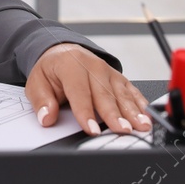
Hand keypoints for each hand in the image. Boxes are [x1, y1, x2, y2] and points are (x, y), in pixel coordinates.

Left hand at [26, 43, 150, 135]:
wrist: (63, 52)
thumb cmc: (52, 70)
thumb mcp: (37, 82)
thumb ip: (42, 101)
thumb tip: (47, 117)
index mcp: (71, 65)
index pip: (79, 92)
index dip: (86, 113)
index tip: (92, 130)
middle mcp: (93, 66)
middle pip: (105, 94)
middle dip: (114, 114)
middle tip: (123, 130)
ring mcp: (109, 72)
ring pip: (121, 94)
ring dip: (132, 111)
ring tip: (141, 126)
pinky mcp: (119, 78)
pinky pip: (132, 92)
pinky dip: (140, 104)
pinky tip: (147, 116)